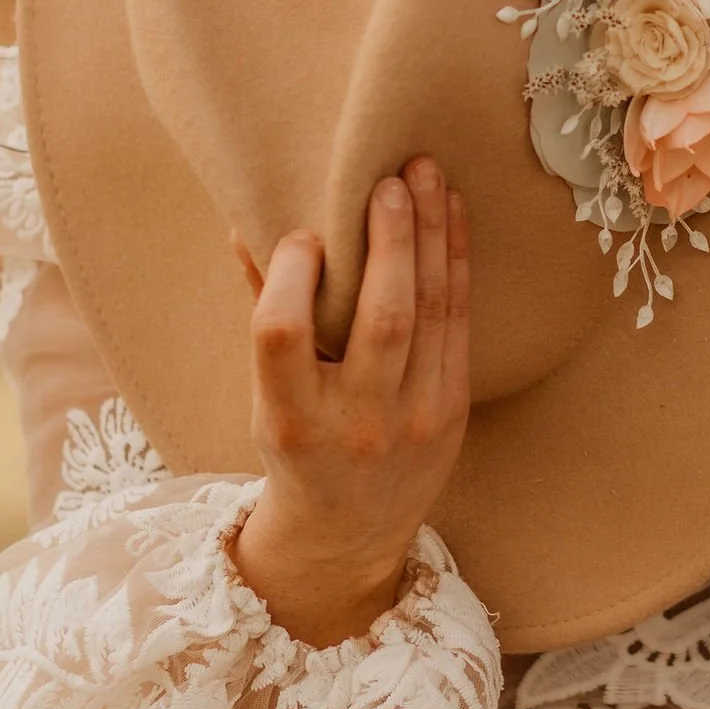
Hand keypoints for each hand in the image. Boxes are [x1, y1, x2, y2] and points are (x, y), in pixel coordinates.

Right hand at [229, 157, 470, 646]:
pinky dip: (455, 263)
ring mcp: (415, 417)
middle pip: (382, 317)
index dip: (292, 276)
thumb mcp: (264, 396)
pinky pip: (458, 322)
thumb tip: (250, 225)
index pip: (282, 336)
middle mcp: (356, 421)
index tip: (303, 233)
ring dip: (431, 235)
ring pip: (430, 311)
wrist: (348, 533)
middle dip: (389, 239)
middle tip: (389, 179)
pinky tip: (451, 217)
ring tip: (426, 175)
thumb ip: (263, 312)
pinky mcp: (453, 409)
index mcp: (290, 418)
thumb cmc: (296, 447)